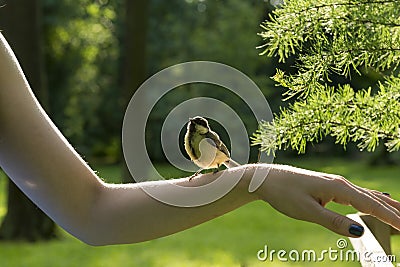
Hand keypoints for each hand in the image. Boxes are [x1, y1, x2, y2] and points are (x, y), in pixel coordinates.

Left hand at [254, 164, 399, 236]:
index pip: (371, 205)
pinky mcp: (330, 186)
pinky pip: (357, 195)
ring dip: (387, 205)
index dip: (392, 217)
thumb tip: (359, 229)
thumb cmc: (283, 193)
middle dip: (395, 211)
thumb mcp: (307, 211)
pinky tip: (376, 206)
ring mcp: (335, 183)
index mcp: (338, 187)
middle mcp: (341, 182)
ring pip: (367, 195)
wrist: (266, 179)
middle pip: (375, 198)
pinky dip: (372, 202)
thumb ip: (333, 221)